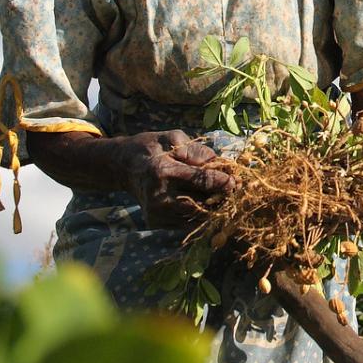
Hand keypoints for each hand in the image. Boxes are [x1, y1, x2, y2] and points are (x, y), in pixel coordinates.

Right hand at [115, 130, 232, 228]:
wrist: (124, 167)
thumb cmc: (152, 148)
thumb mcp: (173, 138)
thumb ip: (198, 151)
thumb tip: (222, 164)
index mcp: (163, 172)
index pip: (201, 181)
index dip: (223, 182)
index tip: (237, 181)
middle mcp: (159, 196)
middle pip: (202, 203)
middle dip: (223, 198)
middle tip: (236, 191)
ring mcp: (157, 213)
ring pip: (197, 217)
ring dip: (214, 210)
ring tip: (225, 199)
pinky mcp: (156, 223)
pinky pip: (187, 224)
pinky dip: (201, 216)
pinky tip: (209, 206)